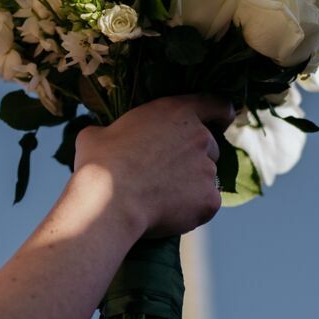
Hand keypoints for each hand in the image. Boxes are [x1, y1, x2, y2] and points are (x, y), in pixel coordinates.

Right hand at [71, 93, 231, 238]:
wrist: (109, 202)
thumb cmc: (100, 163)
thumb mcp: (97, 133)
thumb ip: (112, 130)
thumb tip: (102, 137)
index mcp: (177, 112)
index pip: (217, 105)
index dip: (220, 115)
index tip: (220, 123)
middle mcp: (200, 138)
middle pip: (210, 147)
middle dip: (193, 158)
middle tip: (167, 172)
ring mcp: (208, 170)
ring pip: (206, 178)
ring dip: (191, 185)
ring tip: (160, 197)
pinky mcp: (209, 200)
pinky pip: (205, 204)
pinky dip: (192, 209)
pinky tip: (167, 213)